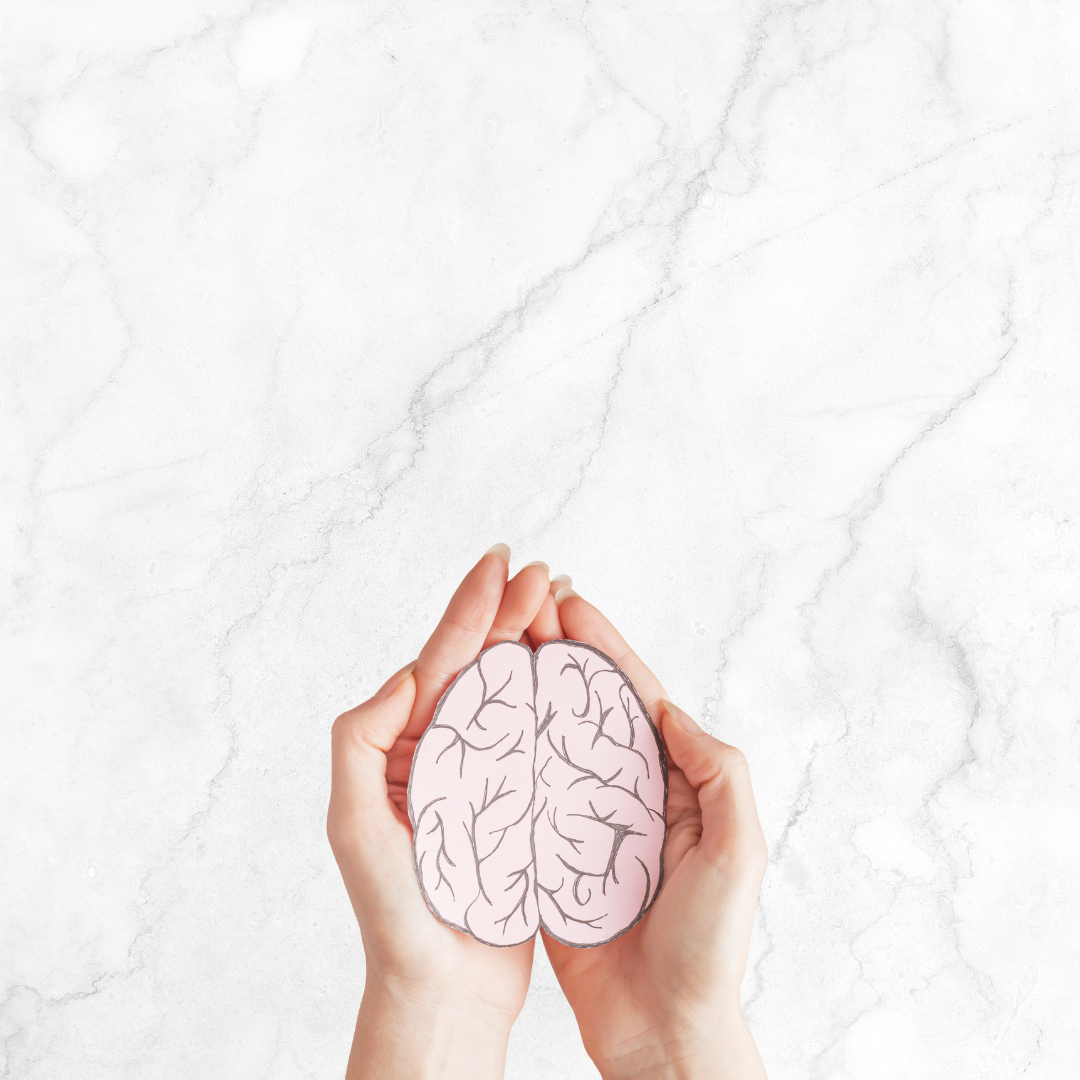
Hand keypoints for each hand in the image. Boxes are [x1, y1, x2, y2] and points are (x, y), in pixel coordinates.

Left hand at [327, 546, 551, 1079]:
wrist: (441, 989)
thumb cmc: (393, 914)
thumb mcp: (355, 824)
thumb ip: (361, 742)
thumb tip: (409, 672)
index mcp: (403, 747)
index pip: (441, 664)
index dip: (470, 610)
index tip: (499, 565)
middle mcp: (441, 753)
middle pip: (479, 667)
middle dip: (508, 613)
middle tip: (541, 572)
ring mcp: (483, 775)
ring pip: (511, 694)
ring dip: (534, 644)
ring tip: (559, 604)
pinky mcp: (518, 803)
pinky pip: (538, 738)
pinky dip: (554, 698)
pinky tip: (574, 673)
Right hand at [531, 583, 768, 1079]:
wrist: (661, 1027)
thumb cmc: (708, 946)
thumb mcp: (737, 850)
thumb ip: (718, 772)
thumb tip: (671, 708)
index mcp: (677, 782)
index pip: (635, 698)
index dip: (604, 648)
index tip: (569, 604)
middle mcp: (629, 792)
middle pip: (587, 707)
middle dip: (558, 653)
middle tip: (522, 607)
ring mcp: (587, 822)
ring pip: (551, 741)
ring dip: (526, 693)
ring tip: (493, 648)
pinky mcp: (551, 856)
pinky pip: (525, 796)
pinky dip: (505, 756)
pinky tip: (478, 726)